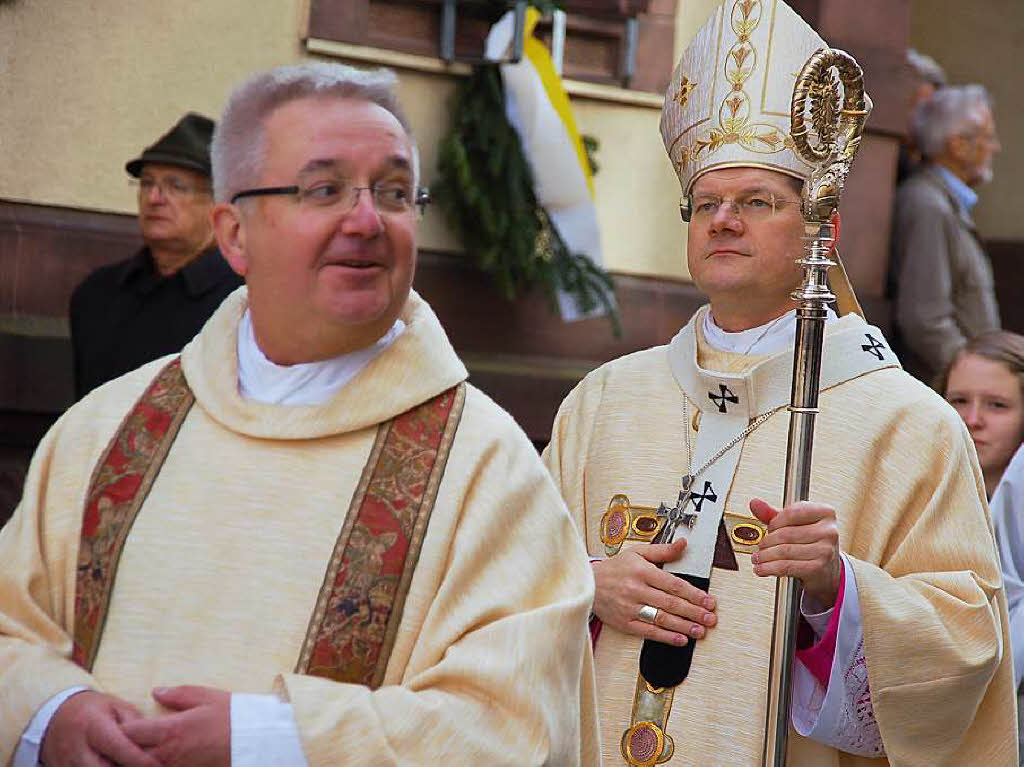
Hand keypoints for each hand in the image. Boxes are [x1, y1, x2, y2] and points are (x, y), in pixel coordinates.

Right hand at [40, 690, 160, 766]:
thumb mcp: (115, 706)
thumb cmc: (93, 709)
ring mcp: (65, 763)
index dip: (140, 760)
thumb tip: (154, 740)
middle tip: (144, 766)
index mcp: (94, 726)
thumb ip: (134, 722)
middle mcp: (77, 748)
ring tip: (128, 765)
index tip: (158, 766)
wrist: (55, 715)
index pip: (119, 748)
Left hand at [121, 686, 230, 766]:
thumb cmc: (231, 716)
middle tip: (123, 738)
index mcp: (170, 730)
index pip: (129, 732)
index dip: (120, 727)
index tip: (119, 721)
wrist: (254, 741)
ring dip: (135, 758)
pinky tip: (157, 756)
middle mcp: (167, 753)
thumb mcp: (206, 697)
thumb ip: (177, 695)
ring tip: (138, 748)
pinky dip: (153, 764)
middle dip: (122, 747)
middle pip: (129, 755)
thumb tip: (156, 692)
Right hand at [592, 539, 716, 645]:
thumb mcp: (637, 553)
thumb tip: (684, 544)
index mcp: (641, 571)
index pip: (674, 584)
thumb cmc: (614, 568)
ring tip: (700, 631)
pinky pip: (648, 632)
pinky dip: (666, 637)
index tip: (709, 601)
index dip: (694, 594)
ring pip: (661, 619)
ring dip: (683, 626)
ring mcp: (630, 608)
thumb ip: (662, 551)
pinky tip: (681, 640)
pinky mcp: (624, 623)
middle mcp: (636, 590)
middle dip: (694, 612)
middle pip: (671, 603)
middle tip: (711, 619)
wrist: (587, 583)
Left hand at [750, 498, 841, 607]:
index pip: (792, 513)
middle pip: (786, 534)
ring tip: (757, 558)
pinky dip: (769, 568)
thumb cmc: (812, 542)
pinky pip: (786, 566)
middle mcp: (828, 531)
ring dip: (765, 556)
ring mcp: (825, 550)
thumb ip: (774, 514)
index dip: (774, 522)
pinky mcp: (819, 568)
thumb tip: (755, 504)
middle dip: (767, 541)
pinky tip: (762, 568)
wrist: (828, 568)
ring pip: (784, 551)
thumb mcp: (795, 523)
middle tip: (760, 546)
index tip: (768, 529)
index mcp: (825, 513)